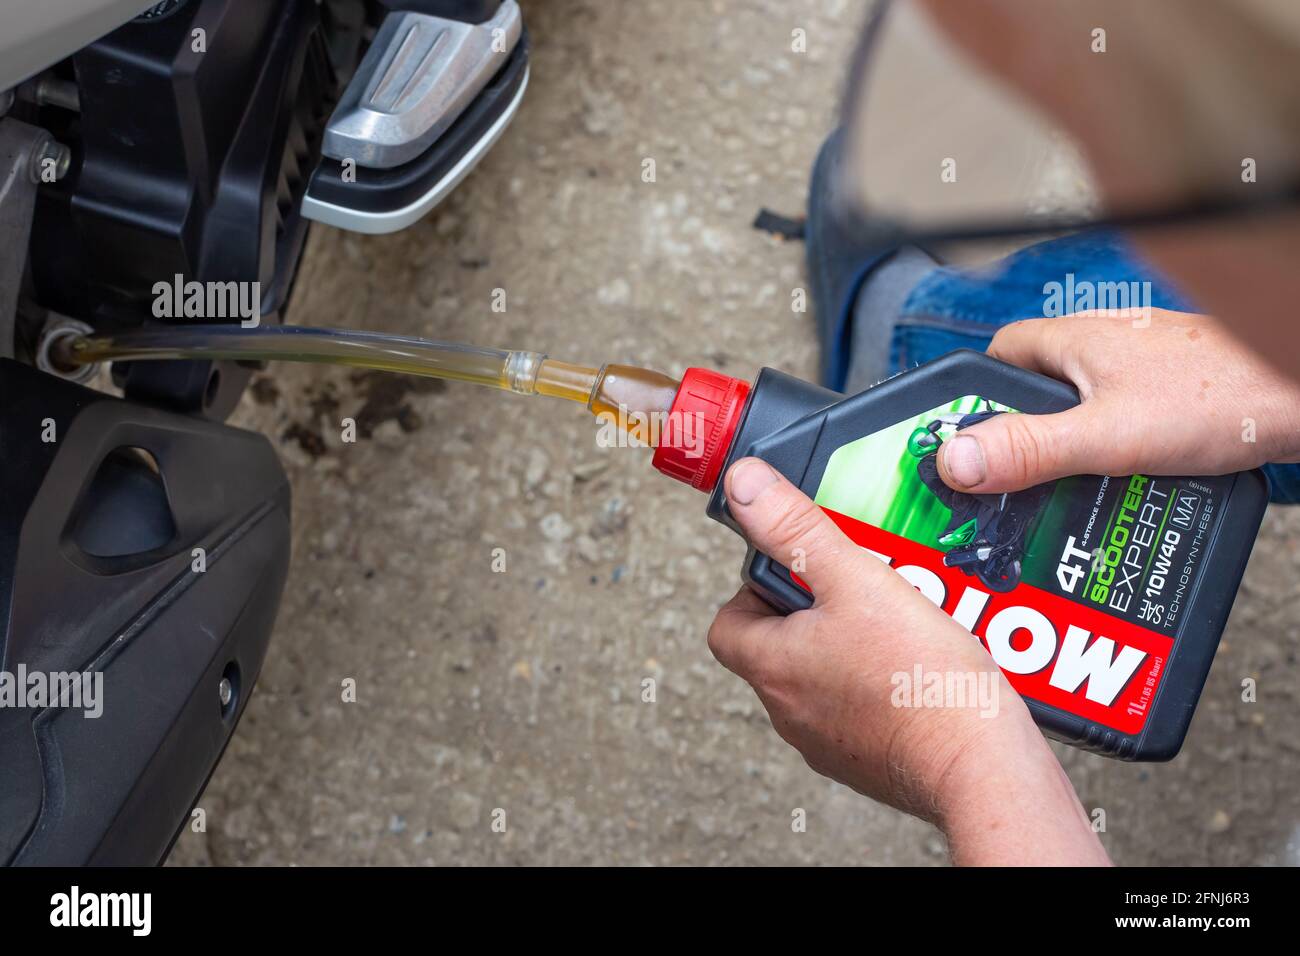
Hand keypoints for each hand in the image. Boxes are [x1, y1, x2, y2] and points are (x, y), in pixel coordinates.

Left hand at [708, 457, 1109, 864]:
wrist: (981, 767)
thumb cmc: (921, 681)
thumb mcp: (856, 579)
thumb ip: (797, 529)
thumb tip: (743, 486)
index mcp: (772, 667)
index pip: (727, 624)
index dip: (753, 588)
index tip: (796, 566)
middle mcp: (789, 712)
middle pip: (778, 646)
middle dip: (815, 607)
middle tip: (859, 580)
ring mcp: (829, 742)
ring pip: (823, 676)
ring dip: (850, 641)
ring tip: (899, 613)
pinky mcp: (869, 760)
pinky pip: (861, 708)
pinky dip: (880, 680)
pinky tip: (922, 660)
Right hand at [937, 309, 1299, 493]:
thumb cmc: (1225, 398)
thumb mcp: (1108, 436)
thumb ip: (1031, 449)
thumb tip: (954, 461)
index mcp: (1075, 340)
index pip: (997, 355)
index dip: (976, 398)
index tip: (965, 441)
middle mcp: (1105, 344)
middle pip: (1037, 387)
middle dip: (1025, 435)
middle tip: (1016, 482)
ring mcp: (1142, 367)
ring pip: (1082, 406)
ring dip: (1072, 448)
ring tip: (1071, 491)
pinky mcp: (1174, 392)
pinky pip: (1122, 420)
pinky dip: (1114, 451)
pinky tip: (1125, 483)